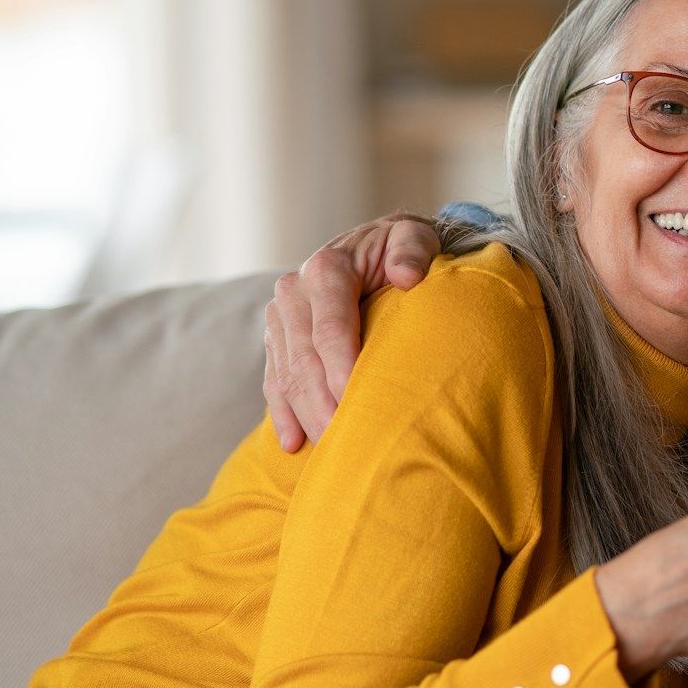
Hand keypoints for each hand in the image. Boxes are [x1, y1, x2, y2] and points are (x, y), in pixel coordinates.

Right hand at [264, 214, 443, 451]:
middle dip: (324, 405)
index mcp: (325, 269)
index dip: (341, 372)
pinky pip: (274, 379)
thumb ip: (412, 251)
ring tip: (328, 450)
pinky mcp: (275, 337)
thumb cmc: (400, 247)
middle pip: (305, 360)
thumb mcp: (414, 236)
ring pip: (287, 375)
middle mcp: (293, 292)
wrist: (372, 244)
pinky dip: (283, 412)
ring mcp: (279, 317)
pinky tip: (293, 443)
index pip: (330, 330)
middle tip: (346, 444)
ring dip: (305, 416)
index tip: (357, 408)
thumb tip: (407, 277)